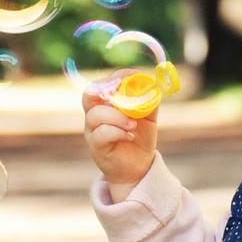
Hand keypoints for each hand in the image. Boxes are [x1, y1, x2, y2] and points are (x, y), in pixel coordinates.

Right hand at [82, 69, 158, 191]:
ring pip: (96, 115)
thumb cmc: (140, 138)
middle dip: (105, 89)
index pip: (102, 84)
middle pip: (89, 95)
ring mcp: (93, 131)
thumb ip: (149, 101)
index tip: (132, 75)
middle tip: (121, 89)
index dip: (115, 76)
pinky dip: (117, 132)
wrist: (138, 166)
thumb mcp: (149, 117)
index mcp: (106, 104)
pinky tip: (129, 136)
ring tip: (133, 124)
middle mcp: (95, 115)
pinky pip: (101, 134)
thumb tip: (153, 84)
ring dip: (117, 116)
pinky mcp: (96, 147)